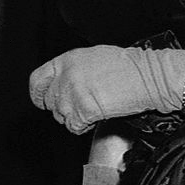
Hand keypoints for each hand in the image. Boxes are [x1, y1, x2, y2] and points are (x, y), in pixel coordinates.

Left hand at [31, 46, 160, 135]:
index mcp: (67, 60)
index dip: (38, 93)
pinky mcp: (83, 111)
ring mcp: (73, 95)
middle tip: (79, 106)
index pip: (37, 80)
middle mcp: (66, 77)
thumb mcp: (93, 57)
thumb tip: (63, 81)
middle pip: (49, 102)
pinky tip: (97, 116)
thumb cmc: (129, 66)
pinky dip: (84, 127)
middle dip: (62, 108)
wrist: (148, 76)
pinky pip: (74, 127)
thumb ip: (72, 69)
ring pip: (61, 117)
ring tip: (94, 108)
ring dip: (74, 118)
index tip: (42, 100)